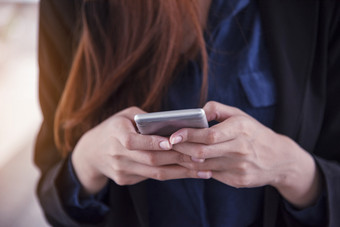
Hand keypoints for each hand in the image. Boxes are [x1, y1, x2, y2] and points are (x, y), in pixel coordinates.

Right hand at [72, 107, 198, 194]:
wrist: (91, 152)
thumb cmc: (113, 128)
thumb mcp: (124, 116)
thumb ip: (144, 118)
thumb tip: (172, 124)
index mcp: (115, 134)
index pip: (134, 142)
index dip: (153, 143)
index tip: (172, 142)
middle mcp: (117, 155)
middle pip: (150, 160)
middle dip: (178, 159)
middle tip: (201, 156)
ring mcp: (121, 170)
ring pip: (155, 173)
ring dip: (181, 172)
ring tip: (202, 169)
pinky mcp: (125, 180)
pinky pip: (151, 177)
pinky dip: (171, 174)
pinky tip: (188, 171)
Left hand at [170, 101, 321, 207]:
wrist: (279, 159)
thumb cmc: (254, 133)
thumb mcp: (240, 115)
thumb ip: (217, 109)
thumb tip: (197, 112)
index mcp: (241, 129)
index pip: (209, 135)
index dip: (188, 135)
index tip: (172, 135)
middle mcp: (241, 149)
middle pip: (203, 152)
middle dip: (181, 148)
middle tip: (167, 144)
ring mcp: (240, 167)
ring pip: (204, 166)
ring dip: (186, 159)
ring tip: (175, 152)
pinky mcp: (238, 180)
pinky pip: (211, 175)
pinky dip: (197, 169)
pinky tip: (190, 162)